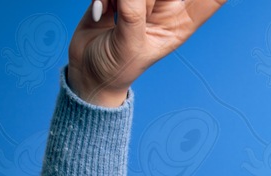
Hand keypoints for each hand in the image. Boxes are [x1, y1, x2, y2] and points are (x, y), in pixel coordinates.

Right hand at [67, 0, 226, 106]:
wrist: (89, 72)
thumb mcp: (130, 44)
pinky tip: (102, 11)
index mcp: (182, 23)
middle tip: (136, 13)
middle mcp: (167, 8)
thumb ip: (133, 12)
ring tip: (114, 14)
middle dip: (148, 0)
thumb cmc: (117, 67)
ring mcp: (144, 0)